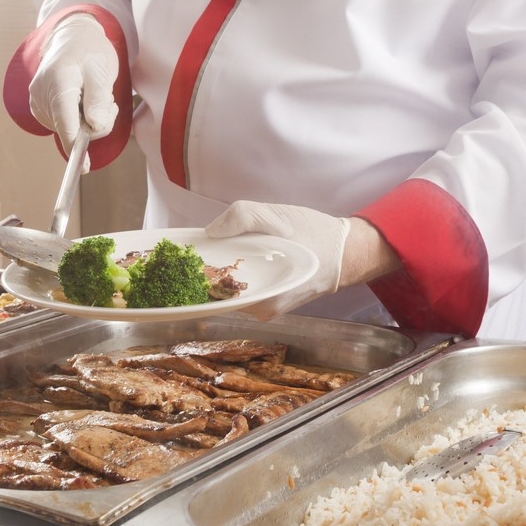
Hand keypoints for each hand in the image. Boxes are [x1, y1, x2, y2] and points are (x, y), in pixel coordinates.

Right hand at [29, 14, 118, 172]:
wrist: (72, 39)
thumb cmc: (89, 51)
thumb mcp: (101, 69)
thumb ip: (98, 99)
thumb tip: (95, 127)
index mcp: (58, 83)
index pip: (66, 122)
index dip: (75, 146)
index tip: (84, 167)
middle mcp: (42, 96)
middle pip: (72, 130)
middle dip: (96, 123)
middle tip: (107, 101)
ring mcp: (39, 104)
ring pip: (70, 130)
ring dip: (88, 121)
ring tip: (92, 95)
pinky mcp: (41, 110)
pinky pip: (65, 126)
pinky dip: (79, 120)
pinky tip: (81, 100)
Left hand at [207, 201, 401, 319]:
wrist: (346, 250)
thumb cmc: (315, 234)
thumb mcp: (278, 216)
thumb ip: (244, 218)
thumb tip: (212, 231)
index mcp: (263, 298)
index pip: (213, 292)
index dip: (193, 274)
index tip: (179, 260)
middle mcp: (261, 309)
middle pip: (216, 293)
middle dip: (201, 272)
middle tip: (189, 251)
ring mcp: (264, 306)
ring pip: (226, 290)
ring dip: (215, 271)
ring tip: (206, 252)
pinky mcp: (267, 299)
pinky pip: (239, 287)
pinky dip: (230, 272)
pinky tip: (226, 256)